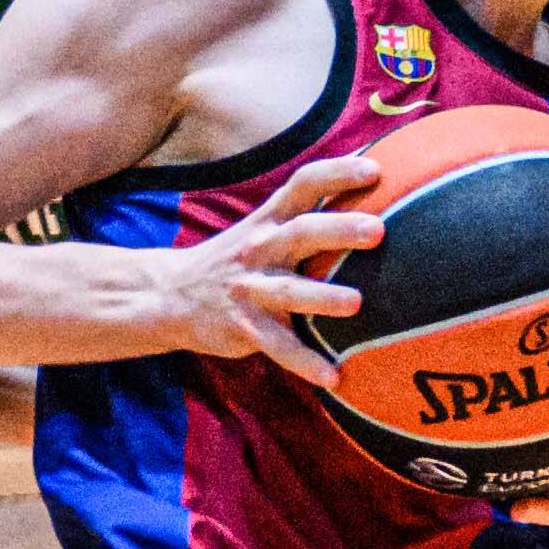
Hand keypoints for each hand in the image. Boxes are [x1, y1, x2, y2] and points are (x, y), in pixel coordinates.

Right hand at [153, 150, 384, 382]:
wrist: (170, 295)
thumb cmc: (238, 259)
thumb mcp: (263, 228)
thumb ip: (304, 213)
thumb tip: (366, 180)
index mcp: (270, 220)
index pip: (303, 184)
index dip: (336, 173)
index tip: (375, 170)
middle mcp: (260, 249)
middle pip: (300, 233)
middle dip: (338, 229)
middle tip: (378, 230)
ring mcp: (250, 289)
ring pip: (289, 292)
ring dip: (322, 297)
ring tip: (356, 303)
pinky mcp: (244, 327)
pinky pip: (278, 347)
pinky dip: (305, 362)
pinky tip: (333, 378)